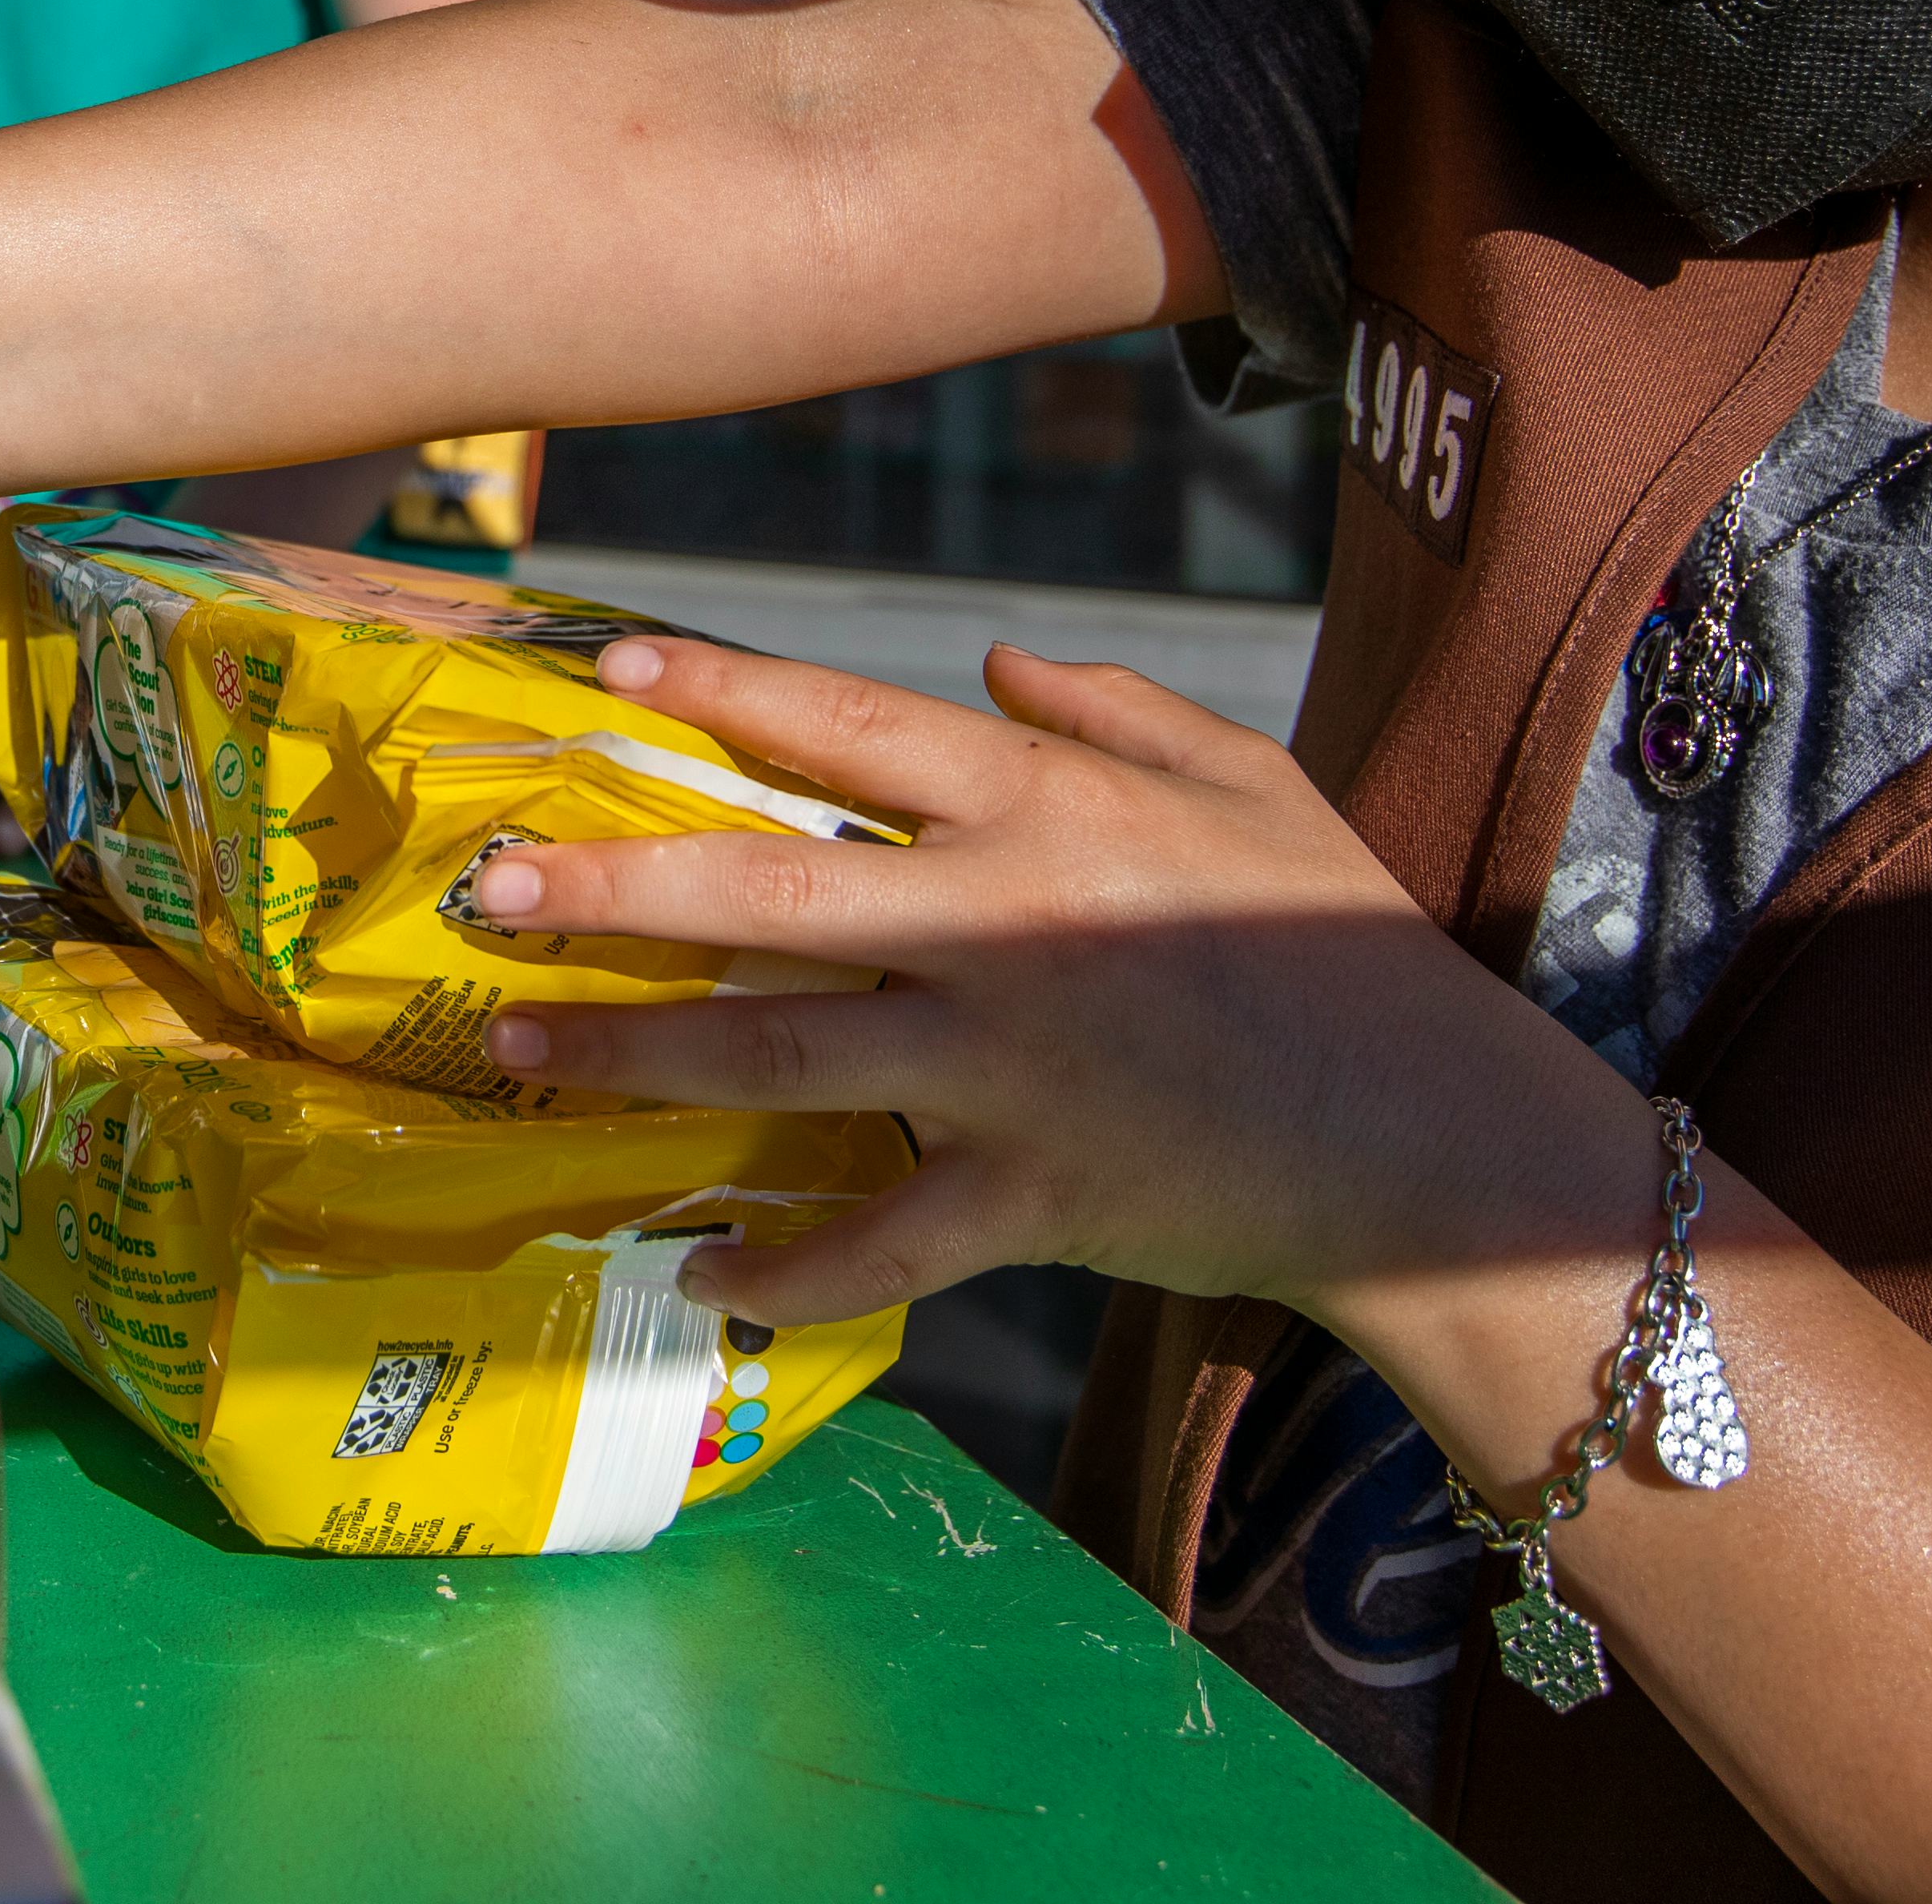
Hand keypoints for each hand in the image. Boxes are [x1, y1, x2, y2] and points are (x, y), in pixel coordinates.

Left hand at [470, 634, 1647, 1334]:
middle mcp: (1008, 925)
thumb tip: (993, 657)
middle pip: (771, 895)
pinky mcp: (1036, 1196)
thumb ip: (1113, 708)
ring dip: (639, 1062)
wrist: (1439, 1130)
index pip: (850, 730)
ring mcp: (1014, 1068)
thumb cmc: (1345, 943)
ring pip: (785, 1060)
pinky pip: (885, 1242)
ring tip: (518, 1052)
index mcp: (1051, 808)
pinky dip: (789, 1270)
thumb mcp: (1246, 783)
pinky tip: (700, 1273)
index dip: (721, 692)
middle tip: (492, 886)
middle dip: (617, 891)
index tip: (606, 673)